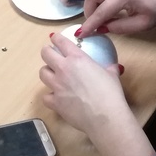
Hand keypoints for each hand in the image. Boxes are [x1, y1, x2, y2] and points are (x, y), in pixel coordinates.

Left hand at [40, 34, 155, 155]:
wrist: (105, 117)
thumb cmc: (111, 93)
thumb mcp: (112, 75)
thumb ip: (109, 68)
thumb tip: (114, 67)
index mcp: (77, 58)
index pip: (60, 41)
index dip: (56, 38)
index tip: (54, 38)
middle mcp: (63, 69)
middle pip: (45, 54)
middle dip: (47, 52)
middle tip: (51, 55)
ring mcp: (57, 86)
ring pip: (42, 73)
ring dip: (47, 73)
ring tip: (53, 76)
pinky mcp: (55, 103)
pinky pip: (45, 97)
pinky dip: (50, 97)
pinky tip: (56, 98)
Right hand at [78, 0, 155, 38]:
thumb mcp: (143, 24)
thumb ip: (120, 27)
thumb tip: (102, 28)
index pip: (101, 11)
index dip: (90, 24)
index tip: (81, 34)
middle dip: (88, 10)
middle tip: (93, 24)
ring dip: (91, 0)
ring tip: (99, 15)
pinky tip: (106, 5)